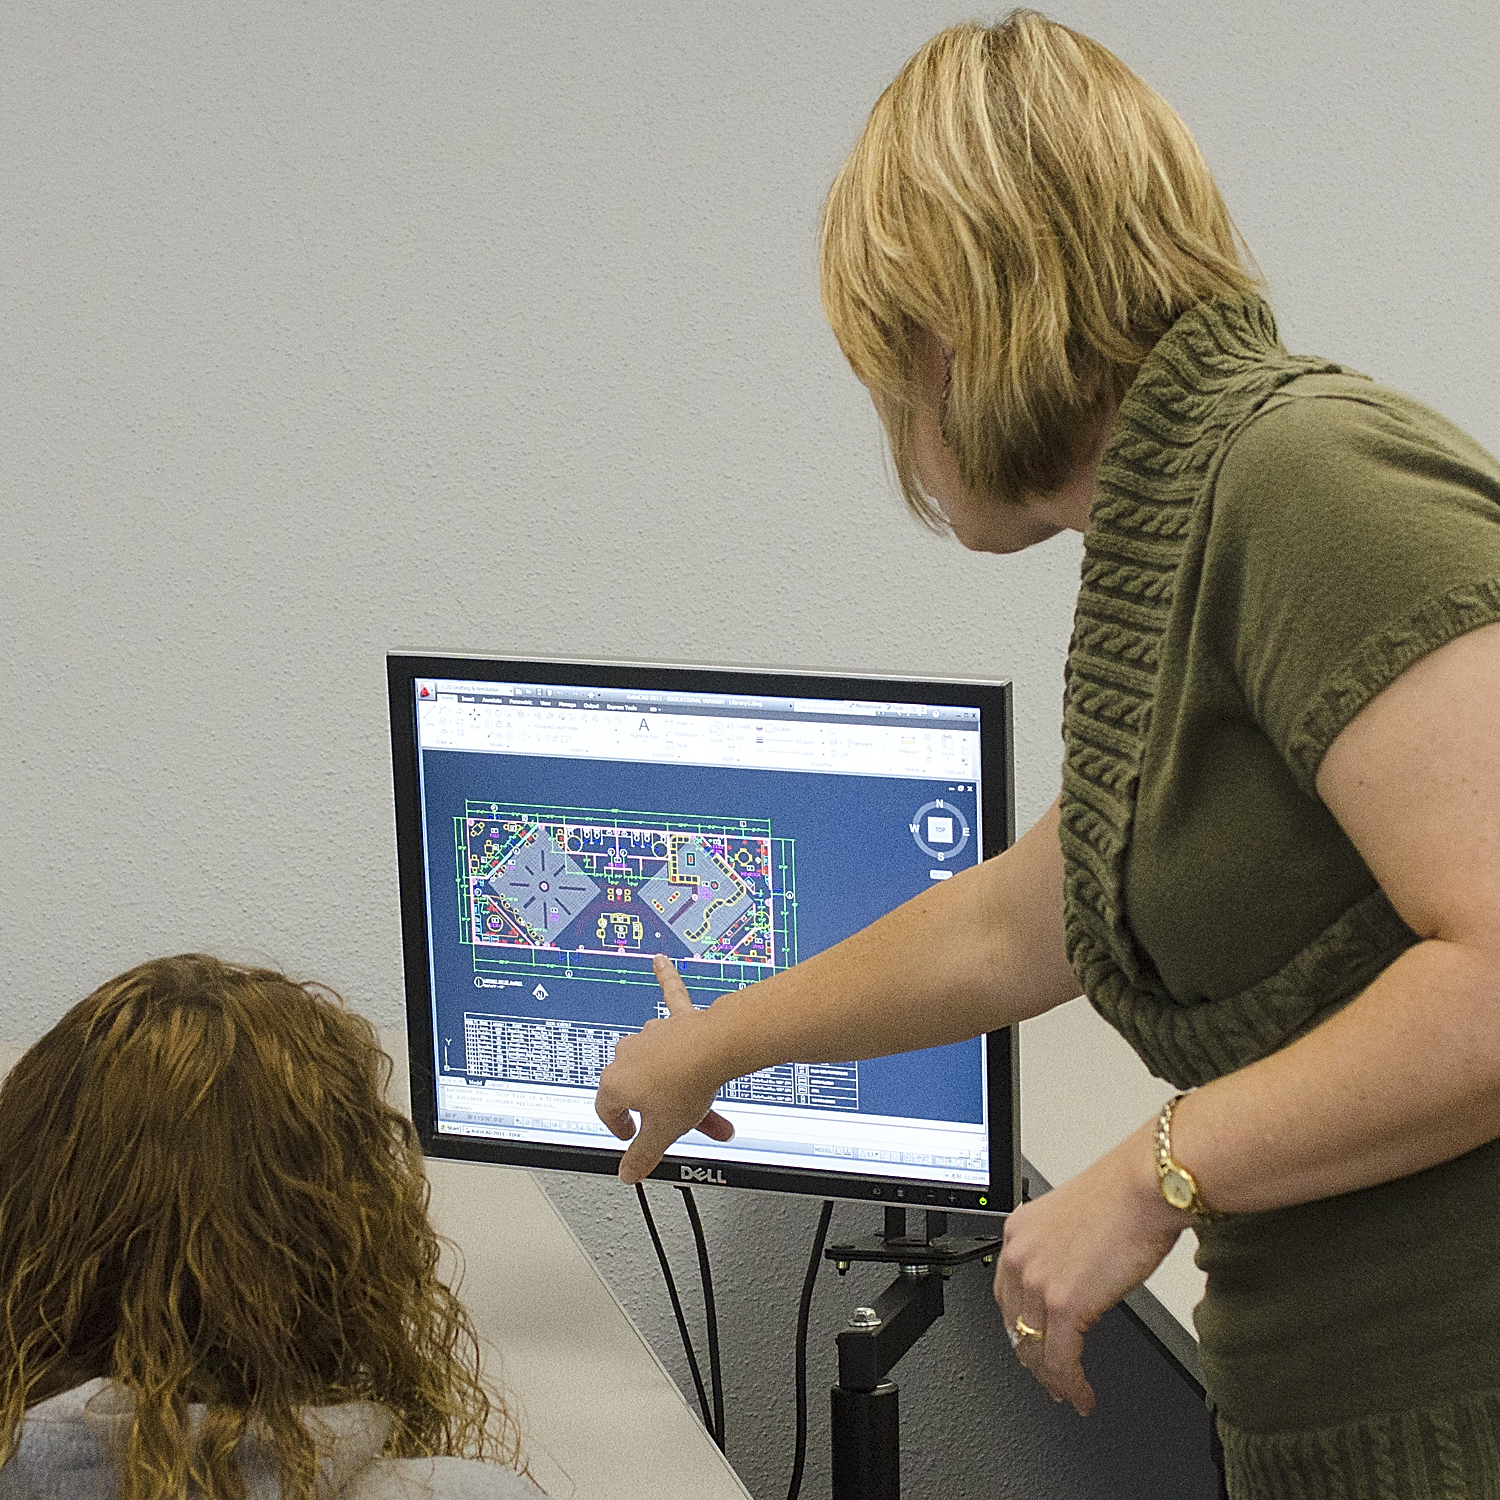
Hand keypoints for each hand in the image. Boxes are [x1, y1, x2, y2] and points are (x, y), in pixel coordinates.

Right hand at [595, 953, 735, 1184]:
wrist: (715, 1048)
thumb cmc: (685, 1084)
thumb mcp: (663, 1132)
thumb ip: (642, 1155)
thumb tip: (627, 1174)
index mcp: (615, 1082)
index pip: (608, 1111)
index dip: (621, 1128)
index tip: (633, 1136)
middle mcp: (628, 1054)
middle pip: (642, 1091)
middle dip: (665, 1115)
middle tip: (686, 1131)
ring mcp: (652, 1034)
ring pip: (660, 1065)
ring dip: (679, 1087)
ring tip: (709, 1110)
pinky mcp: (677, 1017)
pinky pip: (670, 995)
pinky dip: (666, 979)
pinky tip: (660, 961)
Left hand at [995, 1122, 1186, 1414]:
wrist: (1144, 1187)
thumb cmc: (1124, 1198)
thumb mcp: (1073, 1222)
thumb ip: (1061, 1253)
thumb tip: (1074, 1283)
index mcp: (1019, 1232)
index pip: (1006, 1294)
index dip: (1019, 1328)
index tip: (1032, 1345)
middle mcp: (1020, 1255)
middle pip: (1014, 1325)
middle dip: (1032, 1358)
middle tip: (1049, 1379)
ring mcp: (1038, 1280)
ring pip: (1034, 1348)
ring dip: (1052, 1379)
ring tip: (1069, 1393)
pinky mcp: (1064, 1303)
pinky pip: (1060, 1360)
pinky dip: (1071, 1385)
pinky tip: (1082, 1394)